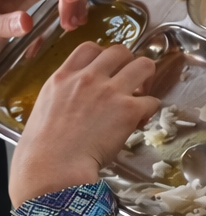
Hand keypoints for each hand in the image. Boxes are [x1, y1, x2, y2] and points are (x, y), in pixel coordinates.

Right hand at [9, 43, 159, 204]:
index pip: (90, 47)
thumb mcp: (45, 109)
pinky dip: (150, 110)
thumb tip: (79, 99)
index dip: (104, 56)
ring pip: (145, 65)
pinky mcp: (129, 109)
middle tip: (129, 81)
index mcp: (64, 77)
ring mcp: (111, 91)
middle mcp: (88, 78)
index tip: (108, 68)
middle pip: (121, 51)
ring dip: (147, 78)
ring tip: (142, 94)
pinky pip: (153, 100)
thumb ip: (65, 95)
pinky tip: (140, 120)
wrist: (53, 168)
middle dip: (128, 63)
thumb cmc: (43, 150)